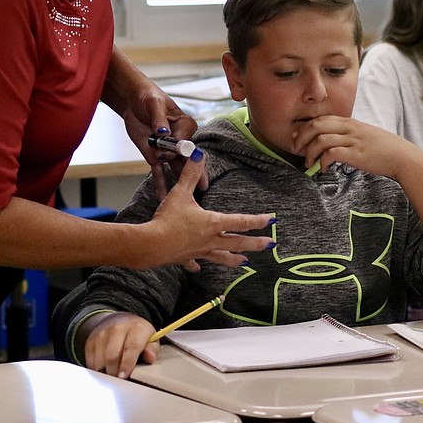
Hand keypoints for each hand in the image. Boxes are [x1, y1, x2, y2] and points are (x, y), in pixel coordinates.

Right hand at [81, 312, 157, 378]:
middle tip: (121, 381)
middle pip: (112, 357)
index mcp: (136, 328)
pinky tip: (106, 368)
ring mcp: (102, 334)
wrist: (118, 321)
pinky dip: (98, 370)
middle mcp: (117, 328)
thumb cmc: (138, 335)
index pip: (131, 347)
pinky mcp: (91, 341)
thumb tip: (150, 357)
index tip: (124, 377)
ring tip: (114, 373)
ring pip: (100, 362)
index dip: (127, 364)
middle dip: (115, 373)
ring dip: (106, 373)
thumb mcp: (151, 339)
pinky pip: (91, 362)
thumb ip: (153, 349)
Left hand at [116, 80, 204, 198]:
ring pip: (175, 168)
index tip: (168, 145)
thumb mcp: (153, 104)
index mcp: (185, 124)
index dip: (178, 147)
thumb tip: (163, 133)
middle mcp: (179, 139)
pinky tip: (164, 197)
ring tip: (185, 199)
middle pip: (187, 158)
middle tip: (202, 187)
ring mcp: (167, 150)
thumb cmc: (148, 96)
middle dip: (193, 173)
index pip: (186, 140)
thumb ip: (159, 119)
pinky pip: (158, 172)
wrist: (132, 100)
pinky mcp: (154, 156)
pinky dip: (161, 185)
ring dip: (179, 182)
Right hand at [148, 149, 274, 270]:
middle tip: (270, 245)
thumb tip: (198, 154)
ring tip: (245, 263)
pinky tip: (199, 268)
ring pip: (221, 257)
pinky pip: (195, 263)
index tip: (271, 221)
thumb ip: (191, 174)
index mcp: (212, 223)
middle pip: (238, 242)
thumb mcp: (180, 193)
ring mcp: (199, 252)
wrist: (151, 245)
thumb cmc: (168, 220)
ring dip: (234, 259)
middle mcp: (210, 240)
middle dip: (255, 244)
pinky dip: (198, 265)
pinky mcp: (185, 258)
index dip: (257, 220)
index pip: (241, 221)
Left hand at [289, 115, 418, 178]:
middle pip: (316, 125)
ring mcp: (352, 140)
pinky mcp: (356, 154)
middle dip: (301, 138)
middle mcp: (349, 128)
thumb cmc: (383, 148)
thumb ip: (347, 135)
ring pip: (321, 139)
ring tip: (309, 164)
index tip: (297, 139)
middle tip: (296, 150)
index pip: (320, 119)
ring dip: (310, 152)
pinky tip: (323, 169)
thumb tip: (330, 144)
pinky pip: (331, 153)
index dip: (304, 128)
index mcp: (349, 122)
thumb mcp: (363, 135)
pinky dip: (322, 162)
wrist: (402, 156)